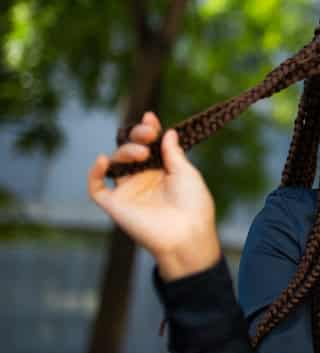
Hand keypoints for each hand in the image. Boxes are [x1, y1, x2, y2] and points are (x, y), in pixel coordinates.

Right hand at [87, 111, 220, 280]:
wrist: (187, 234)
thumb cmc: (193, 205)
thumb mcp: (186, 173)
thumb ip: (173, 153)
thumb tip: (168, 132)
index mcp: (163, 171)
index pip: (150, 146)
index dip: (148, 131)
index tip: (151, 118)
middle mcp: (144, 179)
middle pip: (131, 149)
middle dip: (137, 136)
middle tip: (148, 133)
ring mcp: (129, 191)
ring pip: (116, 162)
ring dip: (125, 151)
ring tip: (141, 153)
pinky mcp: (116, 205)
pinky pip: (96, 188)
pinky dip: (94, 174)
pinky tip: (102, 160)